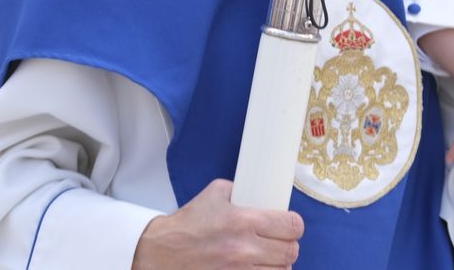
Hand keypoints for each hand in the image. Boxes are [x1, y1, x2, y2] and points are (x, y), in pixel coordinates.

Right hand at [132, 179, 302, 269]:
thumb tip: (262, 192)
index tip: (289, 226)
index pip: (292, 226)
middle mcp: (244, 249)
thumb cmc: (186, 225)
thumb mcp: (214, 195)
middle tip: (279, 243)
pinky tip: (256, 269)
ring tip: (268, 259)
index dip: (294, 226)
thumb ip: (242, 191)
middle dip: (288, 246)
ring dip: (278, 265)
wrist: (159, 253)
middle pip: (291, 251)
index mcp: (243, 221)